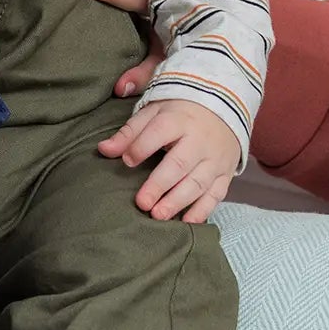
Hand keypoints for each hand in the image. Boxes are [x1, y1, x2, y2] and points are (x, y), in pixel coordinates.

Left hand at [99, 98, 240, 223]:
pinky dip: (202, 210)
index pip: (160, 132)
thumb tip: (103, 149)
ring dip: (178, 201)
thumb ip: (129, 131)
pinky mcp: (225, 173)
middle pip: (179, 163)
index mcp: (179, 119)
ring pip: (198, 182)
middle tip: (142, 203)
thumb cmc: (179, 112)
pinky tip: (186, 222)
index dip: (142, 147)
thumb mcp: (154, 111)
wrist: (225, 106)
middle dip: (160, 185)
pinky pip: (216, 194)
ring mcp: (215, 158)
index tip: (127, 161)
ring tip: (158, 215)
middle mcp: (199, 139)